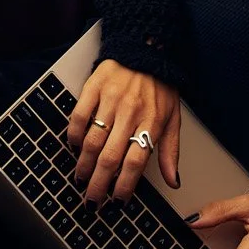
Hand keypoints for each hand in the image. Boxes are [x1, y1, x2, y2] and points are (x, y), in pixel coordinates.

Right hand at [67, 58, 180, 205]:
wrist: (146, 47)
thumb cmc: (161, 85)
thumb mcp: (174, 118)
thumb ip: (171, 151)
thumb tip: (174, 181)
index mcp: (152, 123)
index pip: (135, 163)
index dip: (124, 186)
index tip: (118, 201)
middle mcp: (130, 113)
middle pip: (110, 158)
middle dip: (99, 184)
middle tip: (92, 200)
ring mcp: (110, 100)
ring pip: (92, 141)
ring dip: (84, 165)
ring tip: (81, 178)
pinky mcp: (94, 88)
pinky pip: (79, 116)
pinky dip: (74, 135)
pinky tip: (74, 146)